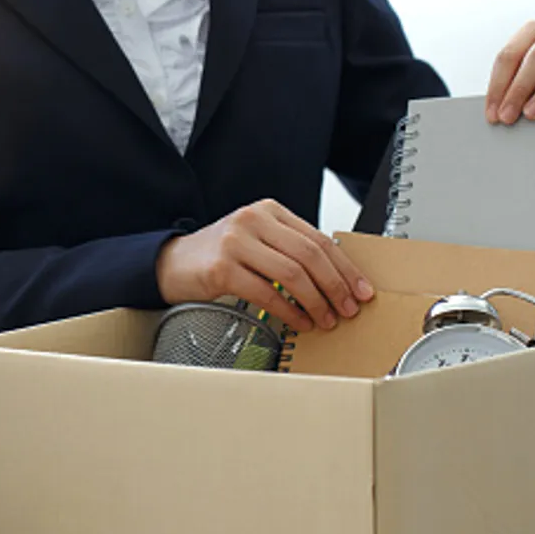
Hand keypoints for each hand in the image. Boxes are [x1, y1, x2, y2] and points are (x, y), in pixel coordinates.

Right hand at [154, 199, 375, 332]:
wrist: (173, 263)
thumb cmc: (220, 256)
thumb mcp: (258, 241)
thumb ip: (290, 250)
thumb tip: (337, 280)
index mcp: (269, 211)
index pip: (319, 238)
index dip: (345, 267)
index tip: (361, 290)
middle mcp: (253, 220)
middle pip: (310, 254)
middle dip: (336, 286)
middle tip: (347, 309)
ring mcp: (236, 242)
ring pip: (292, 274)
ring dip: (315, 302)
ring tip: (325, 319)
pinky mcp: (222, 268)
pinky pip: (267, 293)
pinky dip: (289, 312)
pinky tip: (299, 322)